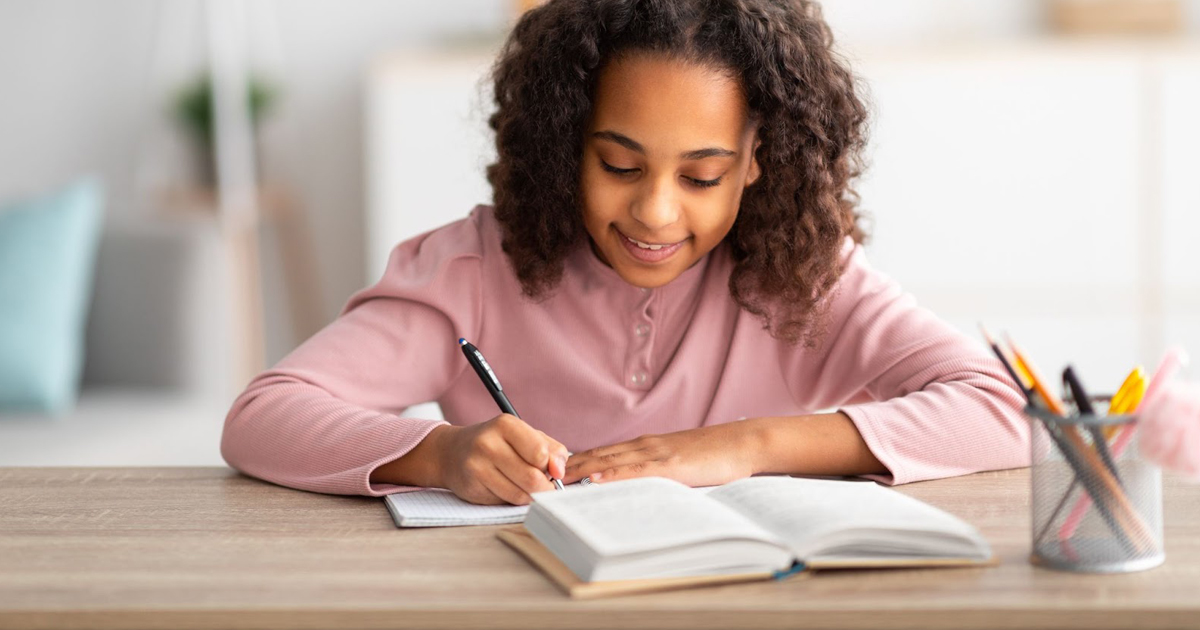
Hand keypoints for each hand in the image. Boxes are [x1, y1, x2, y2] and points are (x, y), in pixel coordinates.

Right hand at [432, 414, 568, 504]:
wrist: (452, 452)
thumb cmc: (497, 443)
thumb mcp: (525, 436)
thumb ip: (551, 450)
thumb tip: (560, 471)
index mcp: (505, 424)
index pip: (540, 453)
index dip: (551, 467)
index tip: (551, 470)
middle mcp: (488, 443)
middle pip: (532, 477)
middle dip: (544, 486)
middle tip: (544, 485)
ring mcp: (477, 466)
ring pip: (520, 494)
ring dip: (529, 495)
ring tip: (524, 486)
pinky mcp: (471, 487)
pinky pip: (504, 502)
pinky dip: (512, 499)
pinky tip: (506, 488)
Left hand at [562, 421, 761, 487]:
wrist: (742, 443)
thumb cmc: (714, 457)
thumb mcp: (677, 464)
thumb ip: (654, 474)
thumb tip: (632, 493)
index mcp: (645, 447)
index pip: (602, 455)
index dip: (575, 463)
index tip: (551, 472)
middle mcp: (644, 446)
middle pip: (597, 456)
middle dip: (567, 467)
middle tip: (540, 477)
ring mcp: (655, 454)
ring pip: (610, 462)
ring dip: (580, 471)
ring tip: (555, 481)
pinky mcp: (670, 465)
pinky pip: (635, 471)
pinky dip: (611, 476)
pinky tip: (595, 480)